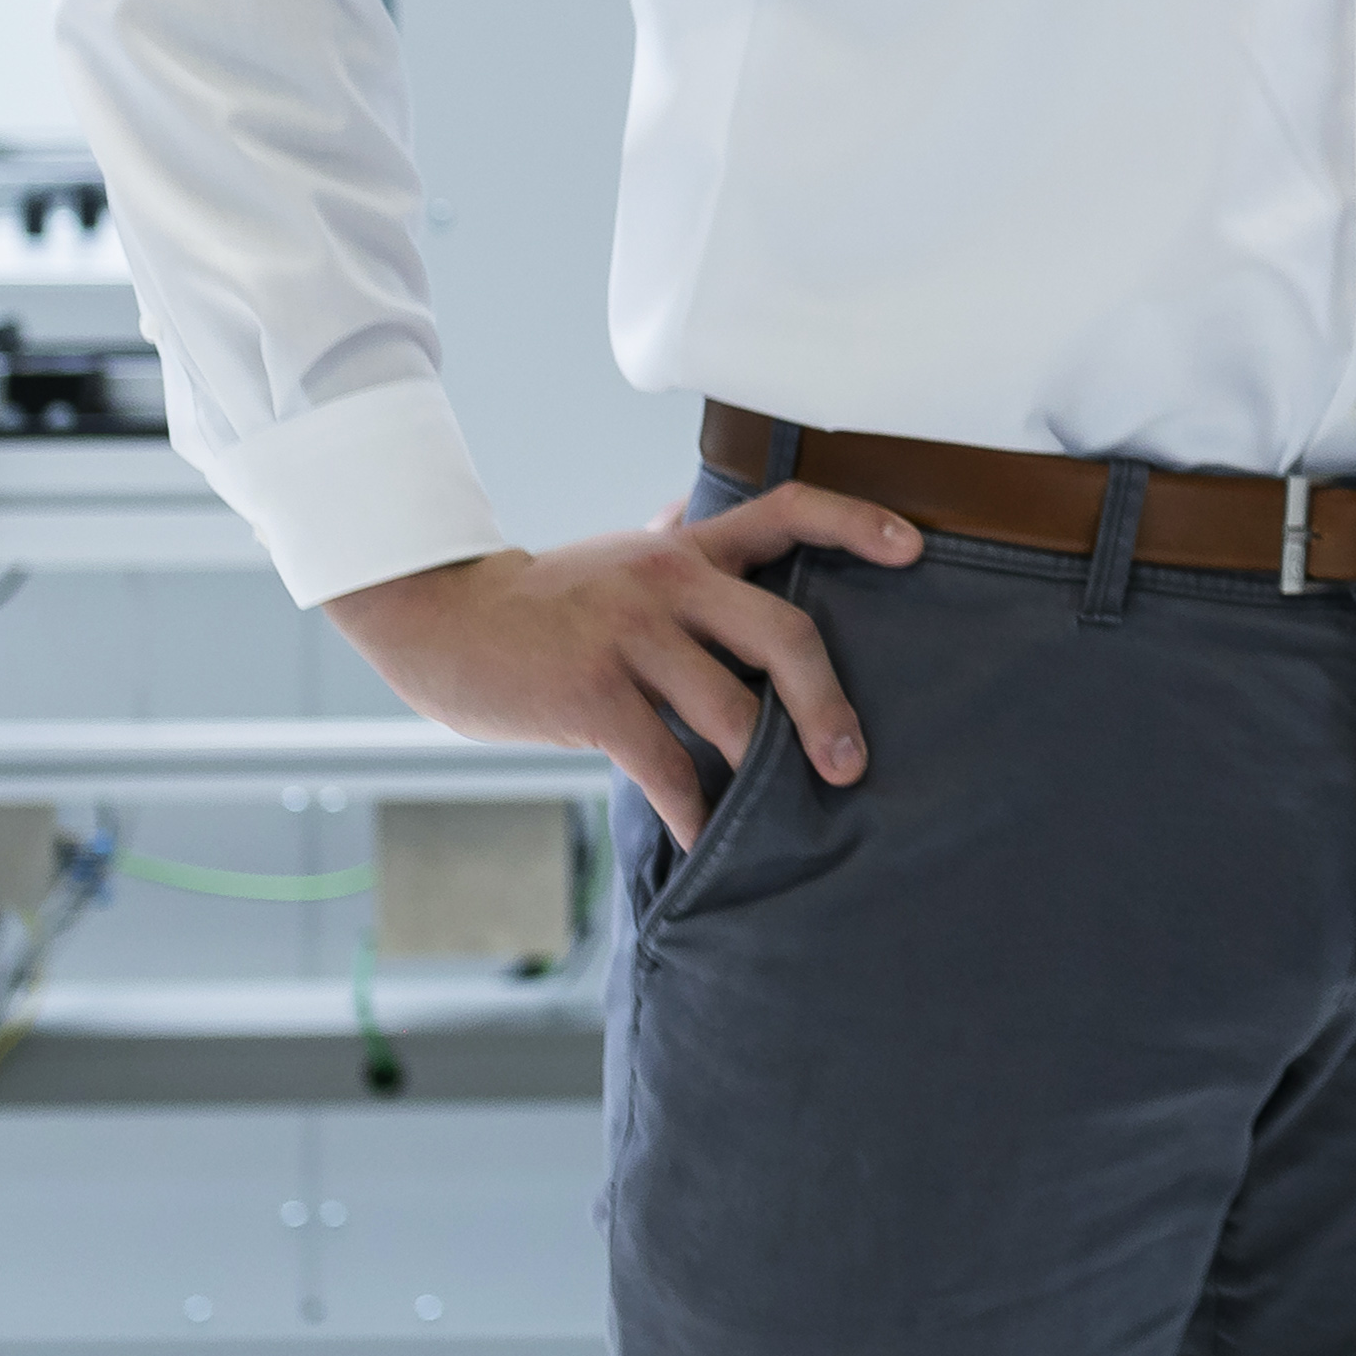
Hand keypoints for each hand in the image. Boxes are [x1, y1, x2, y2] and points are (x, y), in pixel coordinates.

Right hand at [323, 482, 931, 842]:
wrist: (442, 620)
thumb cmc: (545, 602)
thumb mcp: (619, 561)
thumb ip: (672, 548)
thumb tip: (697, 519)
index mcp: (687, 550)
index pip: (787, 510)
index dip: (857, 524)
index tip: (914, 552)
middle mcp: (669, 582)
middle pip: (785, 634)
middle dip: (828, 705)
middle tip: (851, 762)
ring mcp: (631, 637)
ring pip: (732, 712)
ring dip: (766, 774)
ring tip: (788, 817)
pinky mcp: (593, 695)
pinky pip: (666, 766)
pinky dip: (694, 815)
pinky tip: (708, 845)